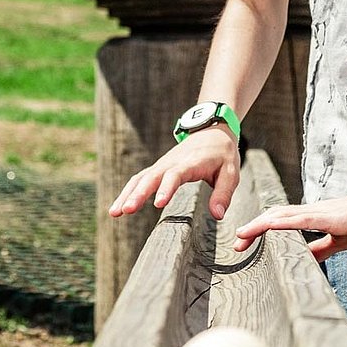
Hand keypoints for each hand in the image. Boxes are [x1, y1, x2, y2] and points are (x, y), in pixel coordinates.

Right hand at [108, 125, 240, 220]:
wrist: (212, 130)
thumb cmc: (222, 154)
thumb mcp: (231, 172)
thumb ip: (223, 194)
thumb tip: (217, 215)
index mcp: (191, 162)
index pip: (176, 175)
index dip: (166, 188)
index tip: (158, 204)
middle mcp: (172, 162)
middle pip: (152, 176)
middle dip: (138, 194)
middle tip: (127, 210)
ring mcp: (162, 164)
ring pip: (141, 178)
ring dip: (127, 194)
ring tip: (115, 212)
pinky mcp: (158, 169)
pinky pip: (139, 179)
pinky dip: (128, 192)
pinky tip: (118, 207)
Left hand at [232, 186, 346, 262]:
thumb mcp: (340, 240)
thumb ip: (322, 248)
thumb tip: (305, 258)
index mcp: (314, 218)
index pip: (280, 222)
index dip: (260, 230)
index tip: (245, 244)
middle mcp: (313, 211)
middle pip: (275, 216)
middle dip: (253, 229)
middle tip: (236, 243)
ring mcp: (321, 212)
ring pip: (284, 215)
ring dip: (261, 224)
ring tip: (243, 234)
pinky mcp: (332, 217)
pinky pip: (304, 219)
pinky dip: (285, 222)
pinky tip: (272, 225)